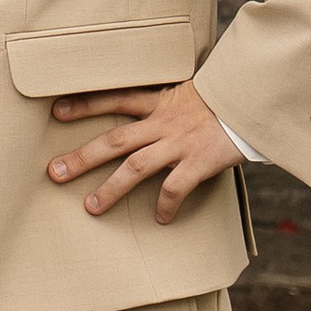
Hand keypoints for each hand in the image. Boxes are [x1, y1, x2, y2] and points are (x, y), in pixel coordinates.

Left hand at [45, 82, 243, 224]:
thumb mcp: (191, 91)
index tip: (55, 111)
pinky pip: (175, 187)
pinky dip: (165, 205)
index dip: (85, 104)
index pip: (115, 98)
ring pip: (136, 167)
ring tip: (90, 208)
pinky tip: (160, 219)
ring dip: (111, 189)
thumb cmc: (224, 100)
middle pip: (114, 140)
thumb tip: (151, 111)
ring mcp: (180, 143)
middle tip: (54, 172)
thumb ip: (169, 101)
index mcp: (160, 102)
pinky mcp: (199, 161)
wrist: (256, 102)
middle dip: (82, 156)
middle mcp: (164, 122)